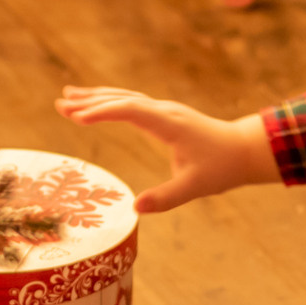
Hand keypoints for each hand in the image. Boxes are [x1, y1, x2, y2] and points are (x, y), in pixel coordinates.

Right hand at [54, 86, 278, 212]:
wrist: (244, 149)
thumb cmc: (222, 168)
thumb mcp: (194, 187)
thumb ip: (165, 198)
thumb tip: (134, 207)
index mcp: (169, 124)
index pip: (129, 110)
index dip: (102, 112)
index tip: (77, 118)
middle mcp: (164, 111)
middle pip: (122, 99)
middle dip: (90, 101)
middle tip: (60, 105)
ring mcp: (164, 110)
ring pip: (125, 98)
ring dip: (97, 97)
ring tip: (68, 98)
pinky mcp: (165, 115)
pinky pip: (132, 103)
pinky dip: (111, 101)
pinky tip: (98, 104)